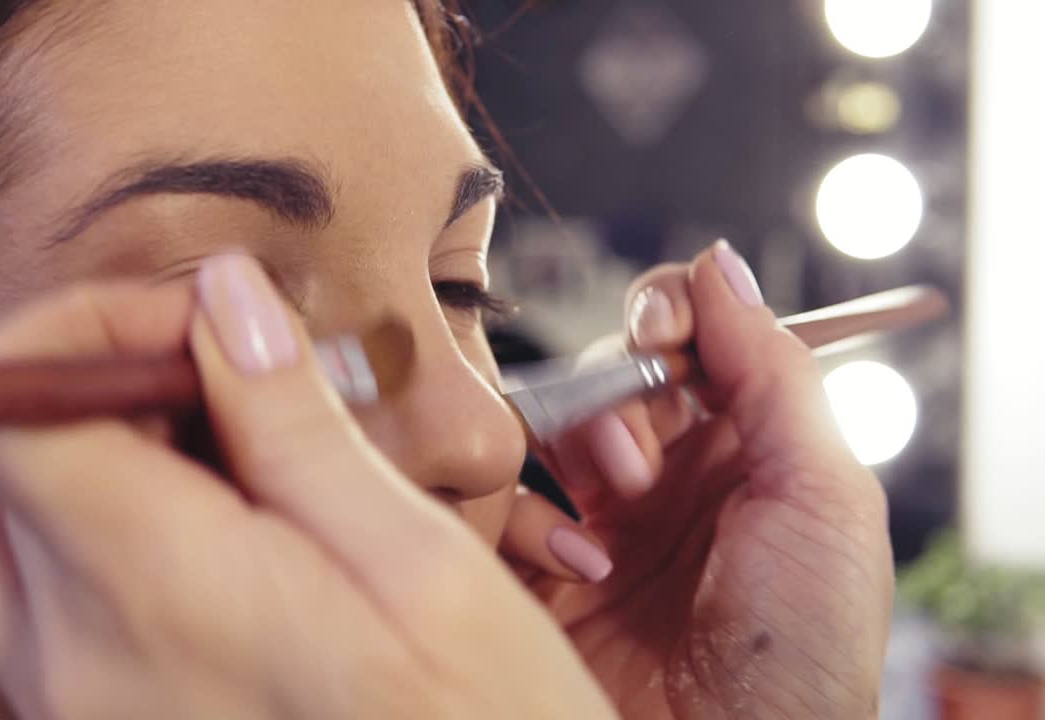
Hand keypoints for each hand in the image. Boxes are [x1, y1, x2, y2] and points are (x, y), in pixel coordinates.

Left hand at [0, 255, 616, 719]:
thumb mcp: (421, 570)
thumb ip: (297, 427)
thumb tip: (223, 298)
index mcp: (158, 596)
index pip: (2, 409)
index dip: (77, 329)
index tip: (193, 329)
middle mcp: (75, 665)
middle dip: (103, 390)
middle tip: (236, 400)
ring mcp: (70, 714)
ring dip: (86, 467)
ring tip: (226, 476)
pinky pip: (34, 610)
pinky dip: (100, 542)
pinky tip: (223, 552)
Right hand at [501, 242, 892, 717]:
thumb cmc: (800, 650)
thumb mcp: (821, 496)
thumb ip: (772, 370)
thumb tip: (719, 265)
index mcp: (744, 448)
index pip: (688, 338)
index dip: (666, 314)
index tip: (660, 328)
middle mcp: (668, 476)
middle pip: (608, 370)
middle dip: (619, 393)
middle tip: (639, 455)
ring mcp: (600, 519)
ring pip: (545, 422)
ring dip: (574, 446)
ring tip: (612, 504)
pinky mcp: (539, 567)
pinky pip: (499, 497)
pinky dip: (527, 516)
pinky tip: (578, 565)